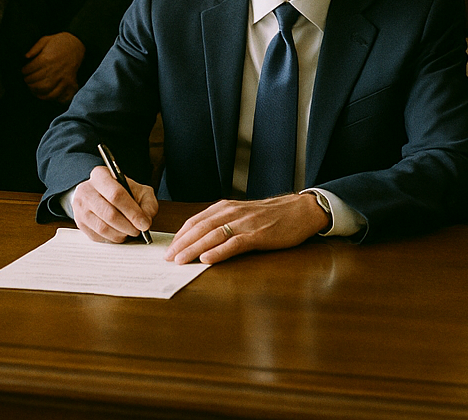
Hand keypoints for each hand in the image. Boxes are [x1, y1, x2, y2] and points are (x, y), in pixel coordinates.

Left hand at [22, 32, 84, 101]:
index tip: (23, 71)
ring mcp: (61, 76)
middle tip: (26, 79)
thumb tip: (25, 57)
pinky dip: (46, 96)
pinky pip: (55, 94)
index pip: (29, 69)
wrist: (77, 44)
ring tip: (31, 86)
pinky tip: (40, 93)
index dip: (24, 71)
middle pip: (35, 79)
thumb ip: (34, 48)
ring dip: (34, 89)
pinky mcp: (67, 82)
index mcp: (46, 58)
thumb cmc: (60, 42)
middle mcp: (53, 69)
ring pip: (43, 88)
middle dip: (27, 80)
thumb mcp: (45, 39)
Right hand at [70, 164, 158, 242]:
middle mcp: (86, 190)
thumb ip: (148, 203)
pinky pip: (97, 236)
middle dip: (128, 225)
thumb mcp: (139, 190)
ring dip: (120, 234)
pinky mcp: (79, 223)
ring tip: (129, 231)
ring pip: (102, 227)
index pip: (116, 194)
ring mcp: (80, 208)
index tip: (144, 223)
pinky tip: (119, 233)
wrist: (100, 194)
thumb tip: (145, 220)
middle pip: (109, 213)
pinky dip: (112, 238)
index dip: (132, 212)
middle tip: (138, 230)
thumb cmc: (121, 192)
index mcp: (101, 176)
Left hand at [164, 193, 329, 264]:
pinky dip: (219, 252)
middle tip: (168, 258)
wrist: (300, 210)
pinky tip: (207, 259)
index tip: (169, 248)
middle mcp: (232, 213)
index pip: (196, 221)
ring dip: (193, 249)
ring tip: (180, 260)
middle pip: (200, 229)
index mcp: (226, 208)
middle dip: (181, 244)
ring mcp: (245, 223)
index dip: (180, 236)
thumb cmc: (272, 215)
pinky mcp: (258, 235)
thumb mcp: (243, 214)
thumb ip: (224, 222)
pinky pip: (234, 244)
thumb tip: (202, 238)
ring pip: (212, 236)